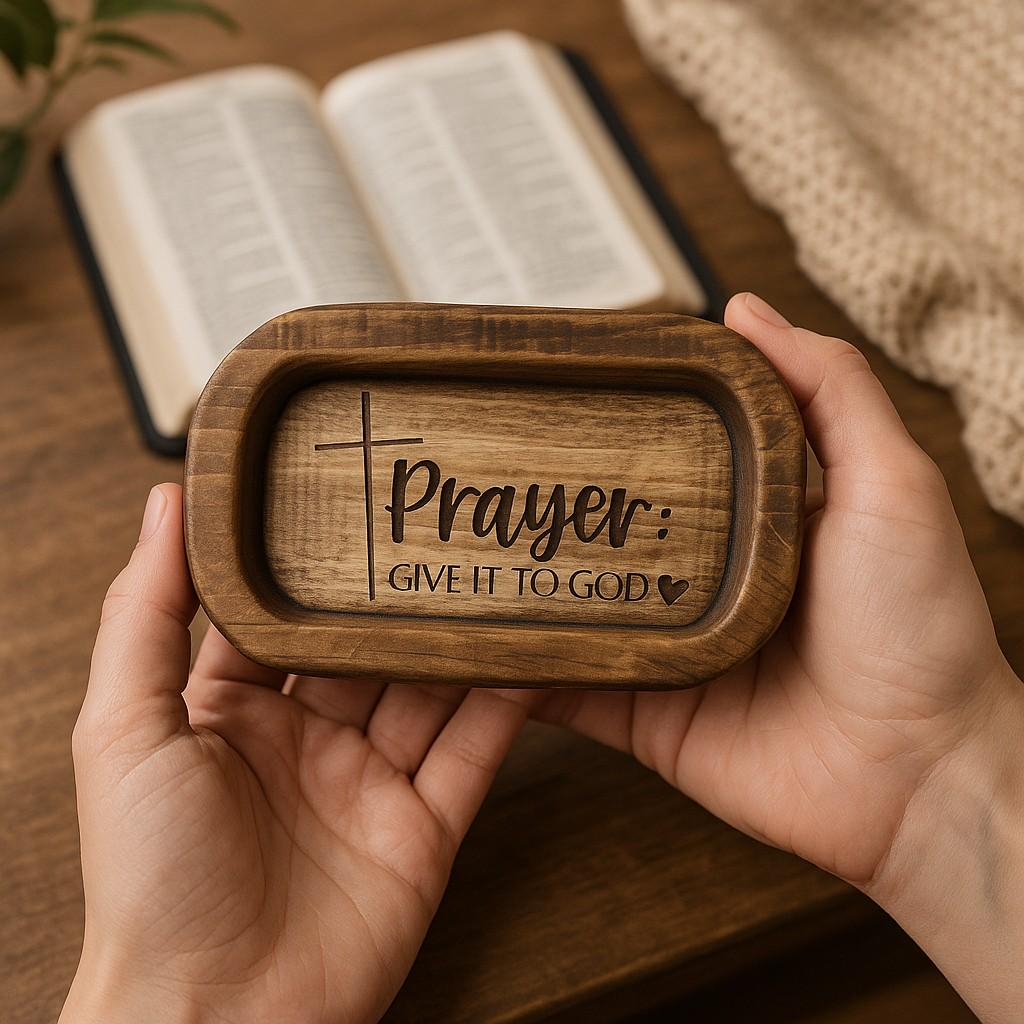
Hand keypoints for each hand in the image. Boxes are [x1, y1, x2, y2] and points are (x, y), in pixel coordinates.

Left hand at [62, 485, 532, 1023]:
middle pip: (370, 646)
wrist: (215, 1019)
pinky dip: (507, 703)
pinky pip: (474, 751)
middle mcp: (306, 740)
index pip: (286, 611)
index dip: (318, 558)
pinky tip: (532, 653)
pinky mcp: (423, 829)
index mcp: (232, 710)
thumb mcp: (124, 727)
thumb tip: (168, 503)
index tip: (354, 494)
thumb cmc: (147, 880)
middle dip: (405, 593)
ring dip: (464, 637)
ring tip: (500, 570)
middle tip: (448, 522)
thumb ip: (146, 613)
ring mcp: (369, 784)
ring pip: (431, 689)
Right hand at [536, 293, 1023, 1020]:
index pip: (657, 452)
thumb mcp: (889, 483)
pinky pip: (567, 690)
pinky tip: (465, 645)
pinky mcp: (644, 715)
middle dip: (540, 505)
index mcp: (748, 515)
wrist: (920, 777)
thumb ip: (827, 390)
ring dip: (515, 586)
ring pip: (569, 608)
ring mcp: (664, 647)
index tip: (541, 387)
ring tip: (446, 549)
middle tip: (469, 470)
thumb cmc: (920, 626)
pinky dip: (517, 675)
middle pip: (600, 532)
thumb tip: (742, 309)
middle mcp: (698, 576)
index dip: (604, 421)